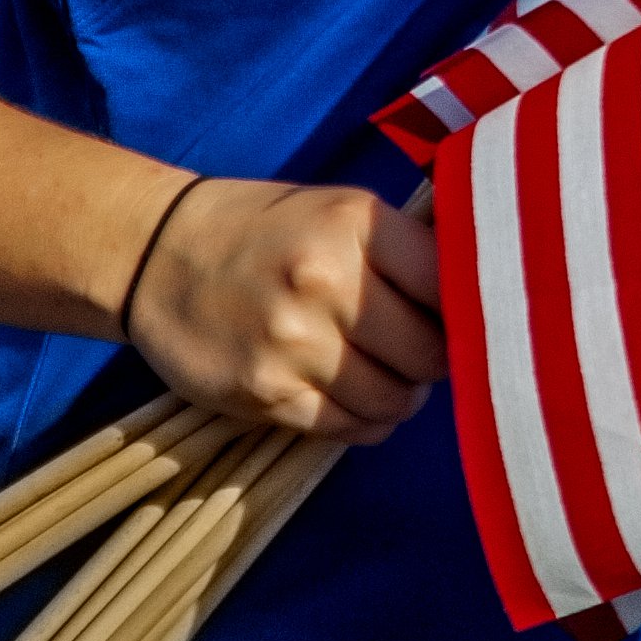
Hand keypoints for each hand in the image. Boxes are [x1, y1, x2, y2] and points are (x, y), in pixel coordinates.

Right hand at [122, 176, 447, 442]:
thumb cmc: (265, 231)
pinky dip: (365, 422)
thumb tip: (483, 295)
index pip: (452, 284)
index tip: (463, 317)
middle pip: (431, 354)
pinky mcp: (265, 394)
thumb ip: (405, 250)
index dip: (467, 309)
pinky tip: (355, 400)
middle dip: (435, 361)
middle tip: (421, 354)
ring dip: (401, 397)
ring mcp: (293, 343)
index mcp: (355, 225)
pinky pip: (348, 429)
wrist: (157, 255)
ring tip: (385, 376)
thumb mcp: (339, 211)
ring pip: (393, 400)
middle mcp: (327, 281)